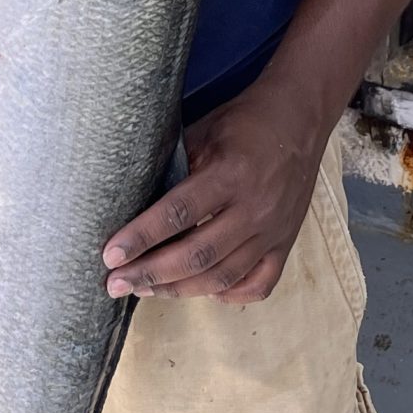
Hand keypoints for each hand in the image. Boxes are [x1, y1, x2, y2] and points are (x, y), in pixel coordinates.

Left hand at [102, 80, 327, 303]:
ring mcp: (274, 232)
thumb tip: (135, 200)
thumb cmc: (246, 120)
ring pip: (222, 276)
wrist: (301, 117)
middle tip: (116, 283)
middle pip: (197, 255)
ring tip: (145, 289)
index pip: (178, 213)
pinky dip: (228, 295)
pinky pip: (259, 285)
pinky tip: (202, 290)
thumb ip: (176, 166)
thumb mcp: (205, 131)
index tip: (110, 255)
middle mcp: (255, 209)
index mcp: (231, 174)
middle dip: (150, 273)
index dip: (141, 237)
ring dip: (179, 289)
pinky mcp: (286, 244)